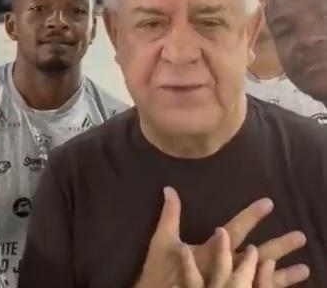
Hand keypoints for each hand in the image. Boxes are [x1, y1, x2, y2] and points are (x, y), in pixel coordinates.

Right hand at [135, 187, 308, 287]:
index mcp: (210, 253)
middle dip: (279, 247)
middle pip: (257, 257)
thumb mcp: (163, 241)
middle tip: (299, 237)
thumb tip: (169, 188)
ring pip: (262, 282)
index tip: (268, 204)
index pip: (235, 230)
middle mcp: (224, 271)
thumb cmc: (160, 272)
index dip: (251, 216)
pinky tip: (284, 287)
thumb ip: (170, 214)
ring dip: (284, 276)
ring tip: (305, 268)